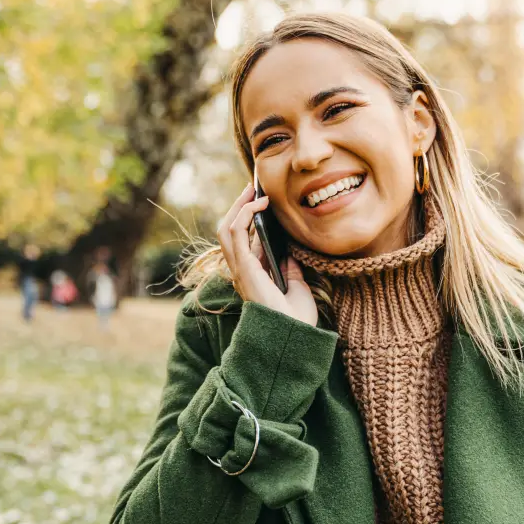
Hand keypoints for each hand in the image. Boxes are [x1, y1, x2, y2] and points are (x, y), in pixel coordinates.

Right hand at [216, 184, 318, 327]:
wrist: (294, 335)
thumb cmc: (296, 319)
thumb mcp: (297, 287)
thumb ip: (290, 268)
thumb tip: (290, 249)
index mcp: (253, 276)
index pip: (246, 242)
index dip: (251, 219)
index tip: (262, 201)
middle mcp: (242, 272)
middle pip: (230, 232)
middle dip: (239, 208)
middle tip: (252, 188)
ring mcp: (240, 270)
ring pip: (226, 229)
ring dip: (238, 206)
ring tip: (252, 189)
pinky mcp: (243, 267)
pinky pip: (235, 233)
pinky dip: (244, 213)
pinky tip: (258, 203)